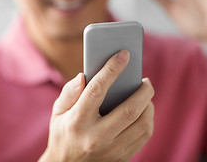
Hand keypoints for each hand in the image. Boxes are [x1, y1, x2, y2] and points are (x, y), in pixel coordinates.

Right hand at [39, 50, 154, 161]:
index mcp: (77, 121)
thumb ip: (69, 92)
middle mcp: (96, 136)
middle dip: (143, 91)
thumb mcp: (58, 112)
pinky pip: (144, 136)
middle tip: (146, 81)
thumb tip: (84, 75)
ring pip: (142, 124)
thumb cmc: (63, 133)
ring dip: (148, 105)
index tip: (124, 54)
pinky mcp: (122, 157)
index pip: (97, 89)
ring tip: (146, 95)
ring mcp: (111, 150)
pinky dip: (148, 119)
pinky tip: (144, 111)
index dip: (112, 69)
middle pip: (129, 109)